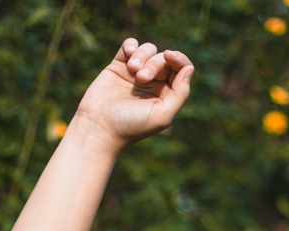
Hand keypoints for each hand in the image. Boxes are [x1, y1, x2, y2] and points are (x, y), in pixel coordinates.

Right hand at [73, 39, 194, 149]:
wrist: (99, 128)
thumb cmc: (131, 126)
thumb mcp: (162, 115)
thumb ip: (180, 93)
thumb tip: (189, 68)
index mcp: (167, 94)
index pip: (181, 69)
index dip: (179, 59)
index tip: (170, 56)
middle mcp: (154, 82)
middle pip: (164, 59)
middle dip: (155, 63)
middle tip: (142, 78)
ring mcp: (136, 73)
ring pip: (148, 49)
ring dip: (142, 55)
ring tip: (132, 69)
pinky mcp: (118, 66)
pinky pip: (130, 46)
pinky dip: (131, 45)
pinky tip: (128, 53)